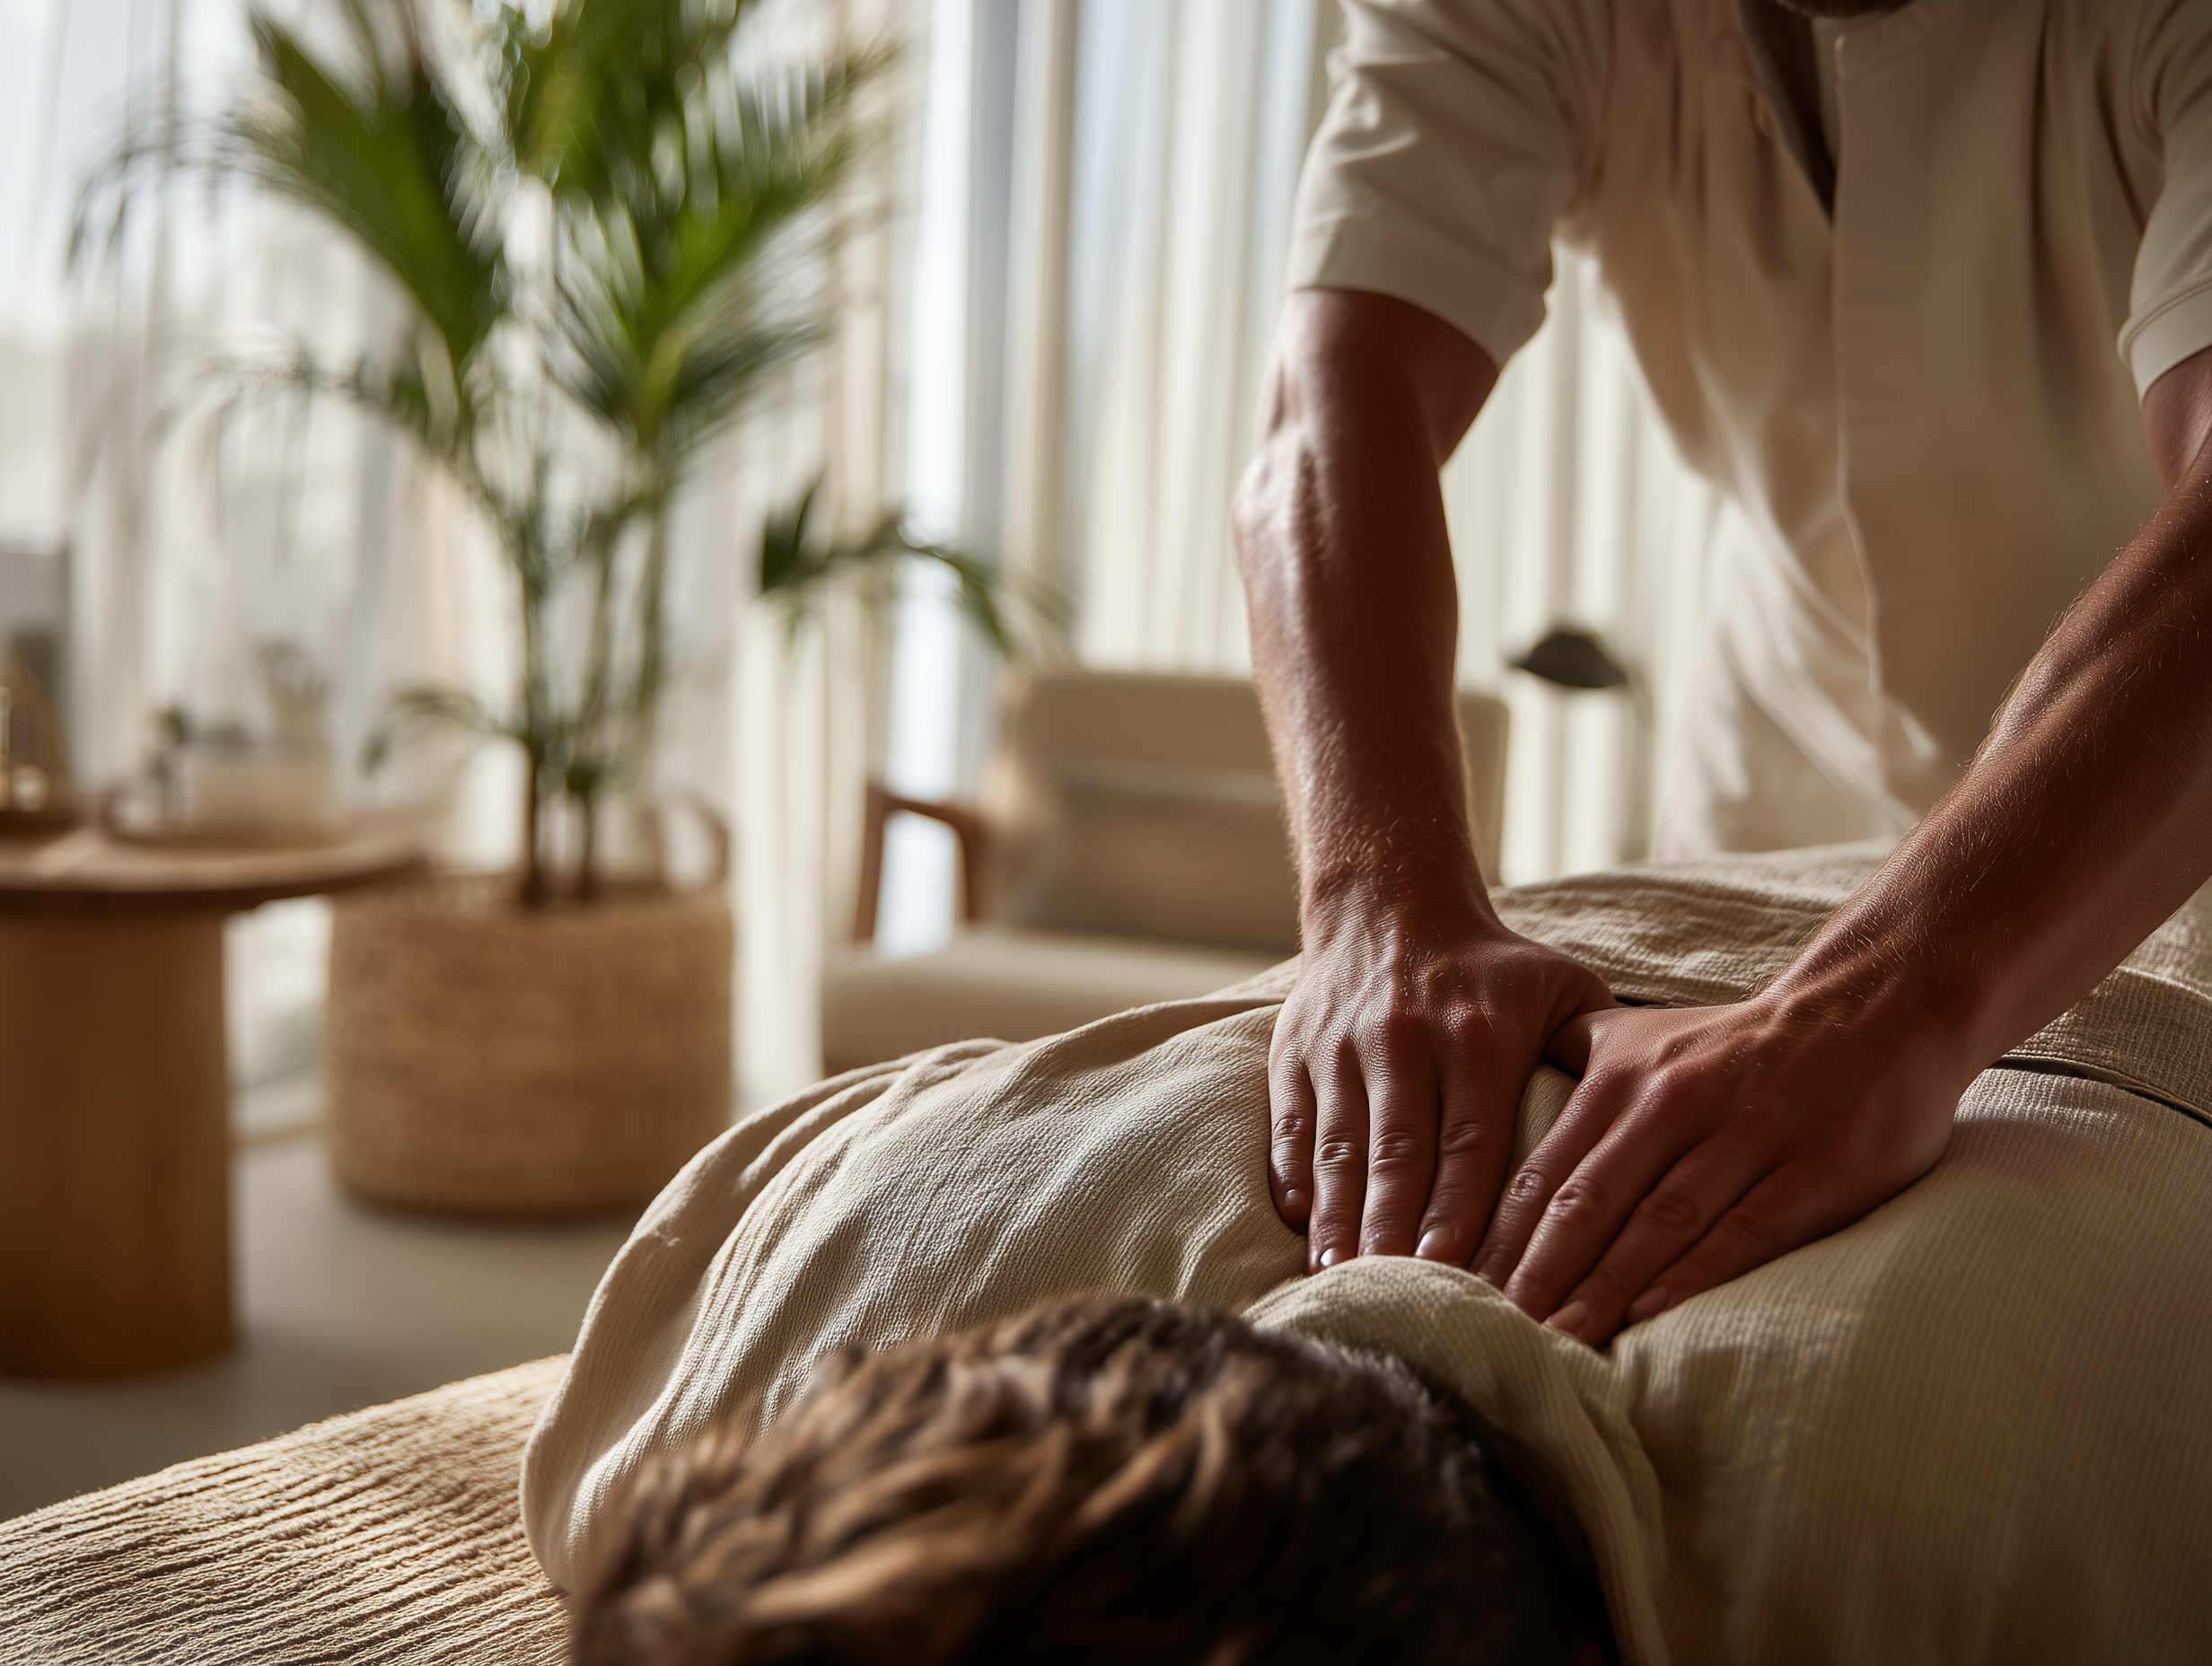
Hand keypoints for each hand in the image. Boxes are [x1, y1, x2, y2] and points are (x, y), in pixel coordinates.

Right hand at [1270, 900, 1612, 1272]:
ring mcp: (1342, 1047)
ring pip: (1340, 1146)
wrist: (1388, 903)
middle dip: (1396, 1231)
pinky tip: (1302, 1224)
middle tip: (1397, 1295)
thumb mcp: (1559, 987)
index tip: (1460, 1275)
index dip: (1462, 1213)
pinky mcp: (1295, 1051)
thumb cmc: (1490, 968)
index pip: (1471, 1143)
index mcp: (1478, 1036)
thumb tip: (1652, 1142)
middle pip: (1399, 1155)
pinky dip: (1294, 1175)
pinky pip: (1291, 1122)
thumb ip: (1598, 1056)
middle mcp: (1405, 1041)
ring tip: (1341, 1277)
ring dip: (1340, 1218)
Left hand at [1473, 988, 1972, 1344]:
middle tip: (1488, 1327)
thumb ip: (1571, 1064)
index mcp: (1625, 1079)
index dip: (1497, 1235)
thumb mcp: (1644, 1037)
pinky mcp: (1815, 1168)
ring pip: (1657, 1220)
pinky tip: (1650, 1314)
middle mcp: (1676, 1104)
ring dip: (1601, 1284)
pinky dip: (1693, 1273)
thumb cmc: (1742, 1045)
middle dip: (1533, 1270)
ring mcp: (1748, 1135)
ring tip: (1555, 1336)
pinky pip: (1743, 1229)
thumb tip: (1492, 1102)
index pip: (1543, 1171)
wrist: (1874, 1008)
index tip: (1454, 1288)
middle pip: (1587, 1200)